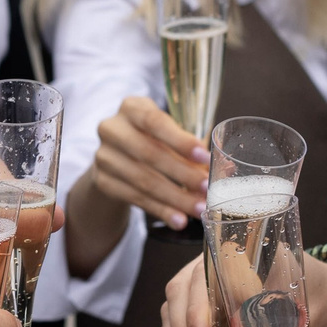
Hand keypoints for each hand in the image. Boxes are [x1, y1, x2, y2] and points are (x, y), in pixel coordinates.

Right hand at [88, 96, 209, 230]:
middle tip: (206, 189)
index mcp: (132, 107)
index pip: (155, 122)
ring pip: (143, 180)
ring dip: (175, 198)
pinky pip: (135, 198)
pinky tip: (178, 219)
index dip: (180, 141)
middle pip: (149, 154)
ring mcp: (103, 156)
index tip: (204, 158)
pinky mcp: (102, 181)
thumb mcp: (168, 136)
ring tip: (198, 209)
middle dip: (182, 174)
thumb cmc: (151, 141)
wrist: (116, 160)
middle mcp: (112, 128)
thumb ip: (193, 149)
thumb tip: (225, 168)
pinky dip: (161, 210)